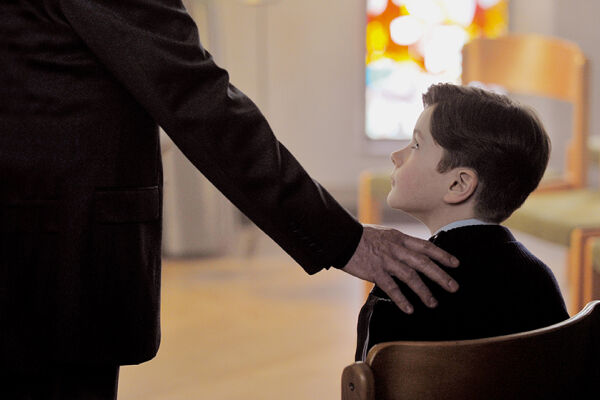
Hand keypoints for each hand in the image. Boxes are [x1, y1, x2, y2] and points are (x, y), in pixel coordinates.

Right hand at [341, 224, 459, 313]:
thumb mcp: (385, 234)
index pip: (425, 246)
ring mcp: (386, 260)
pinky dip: (401, 299)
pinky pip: (391, 287)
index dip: (442, 255)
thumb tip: (413, 252)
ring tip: (433, 303)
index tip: (455, 264)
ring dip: (424, 291)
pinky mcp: (375, 271)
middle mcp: (396, 249)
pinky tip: (409, 309)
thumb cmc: (362, 237)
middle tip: (453, 287)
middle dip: (440, 275)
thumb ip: (399, 243)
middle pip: (423, 262)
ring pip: (410, 276)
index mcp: (399, 238)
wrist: (342, 238)